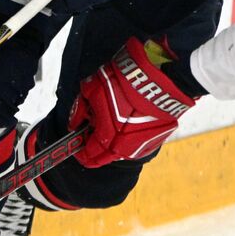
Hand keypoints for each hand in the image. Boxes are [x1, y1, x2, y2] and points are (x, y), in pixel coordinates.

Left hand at [68, 38, 197, 166]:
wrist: (159, 78)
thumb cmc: (125, 83)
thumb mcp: (92, 89)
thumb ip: (79, 109)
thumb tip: (75, 120)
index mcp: (107, 140)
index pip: (87, 156)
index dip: (78, 149)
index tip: (76, 141)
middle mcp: (125, 149)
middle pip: (103, 157)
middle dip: (94, 147)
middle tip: (90, 132)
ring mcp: (142, 145)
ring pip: (120, 150)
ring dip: (112, 142)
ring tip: (110, 122)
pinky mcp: (156, 138)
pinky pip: (136, 143)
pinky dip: (128, 136)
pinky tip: (127, 121)